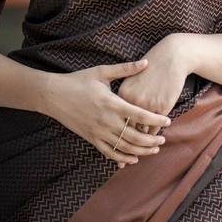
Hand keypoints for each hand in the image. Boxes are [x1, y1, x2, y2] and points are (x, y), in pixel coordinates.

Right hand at [37, 59, 170, 167]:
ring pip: (124, 147)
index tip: (168, 121)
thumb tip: (146, 62)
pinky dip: (122, 158)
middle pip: (135, 136)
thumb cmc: (78, 80)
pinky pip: (109, 152)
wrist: (53, 95)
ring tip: (154, 149)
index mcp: (111, 103)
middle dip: (152, 139)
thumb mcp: (102, 71)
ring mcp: (98, 132)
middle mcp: (106, 121)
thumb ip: (125, 69)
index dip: (155, 120)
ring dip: (141, 150)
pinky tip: (133, 159)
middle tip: (163, 139)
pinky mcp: (91, 138)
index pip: (139, 115)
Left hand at [118, 35, 190, 141]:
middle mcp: (132, 102)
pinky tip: (154, 136)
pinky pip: (154, 127)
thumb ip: (124, 95)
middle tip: (131, 153)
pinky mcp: (161, 107)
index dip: (116, 132)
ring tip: (145, 148)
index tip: (117, 142)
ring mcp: (147, 105)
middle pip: (126, 129)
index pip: (115, 120)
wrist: (171, 57)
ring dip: (143, 141)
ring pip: (141, 131)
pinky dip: (154, 133)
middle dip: (128, 142)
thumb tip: (118, 112)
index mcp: (122, 95)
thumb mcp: (132, 78)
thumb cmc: (151, 67)